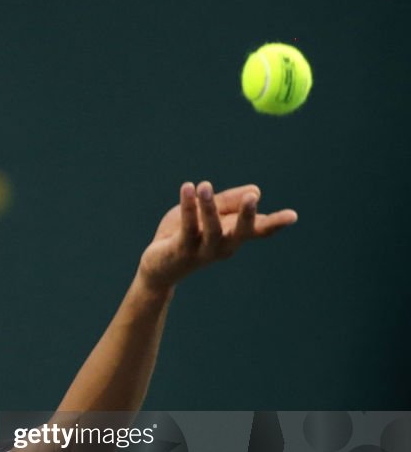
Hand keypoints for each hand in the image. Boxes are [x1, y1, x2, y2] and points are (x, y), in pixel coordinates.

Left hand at [137, 181, 297, 291]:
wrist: (158, 266)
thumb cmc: (185, 236)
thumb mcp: (207, 214)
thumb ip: (227, 202)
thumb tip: (255, 191)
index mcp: (233, 236)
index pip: (258, 230)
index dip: (275, 223)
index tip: (293, 216)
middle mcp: (223, 246)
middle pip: (240, 233)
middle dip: (246, 216)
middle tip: (252, 198)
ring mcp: (203, 250)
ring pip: (211, 230)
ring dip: (209, 208)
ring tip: (205, 185)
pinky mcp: (181, 250)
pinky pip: (187, 228)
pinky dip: (188, 208)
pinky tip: (187, 189)